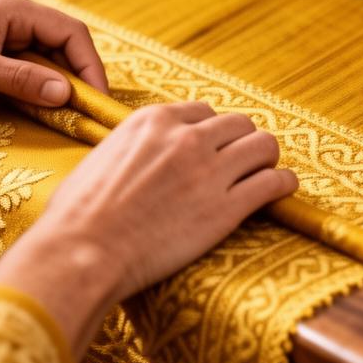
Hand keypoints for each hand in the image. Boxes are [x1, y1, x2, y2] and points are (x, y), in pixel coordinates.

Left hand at [0, 0, 107, 106]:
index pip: (69, 32)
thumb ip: (21, 79)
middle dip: (76, 80)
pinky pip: (23, 80)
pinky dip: (34, 97)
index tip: (96, 98)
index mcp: (12, 10)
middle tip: (85, 114)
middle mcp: (11, 23)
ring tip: (66, 119)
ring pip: (44, 67)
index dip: (89, 65)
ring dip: (54, 91)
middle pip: (61, 50)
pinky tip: (39, 116)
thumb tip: (66, 93)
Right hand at [0, 101, 298, 355]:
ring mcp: (210, 170)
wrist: (83, 251)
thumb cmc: (78, 214)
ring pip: (264, 145)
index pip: (203, 112)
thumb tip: (136, 155)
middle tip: (243, 163)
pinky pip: (274, 182)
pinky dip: (283, 184)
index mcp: (154, 120)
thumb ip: (131, 147)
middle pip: (239, 124)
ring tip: (265, 174)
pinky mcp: (227, 207)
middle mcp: (186, 137)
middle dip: (243, 142)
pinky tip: (282, 190)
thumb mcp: (101, 157)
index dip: (212, 133)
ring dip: (267, 159)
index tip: (214, 150)